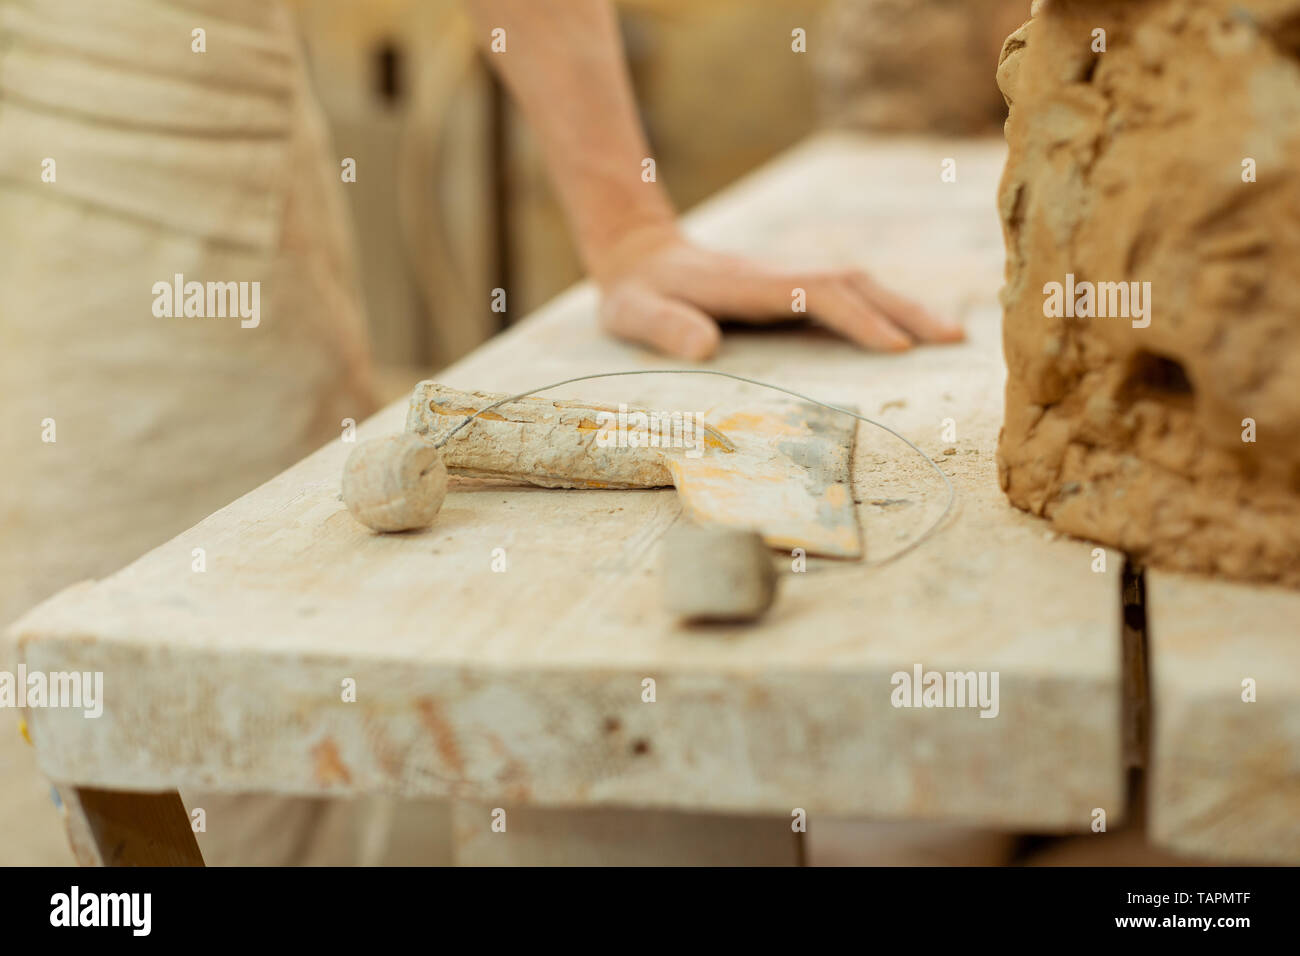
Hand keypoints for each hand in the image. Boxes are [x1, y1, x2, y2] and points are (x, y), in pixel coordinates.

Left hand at [593, 225, 964, 359]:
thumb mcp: (635, 312)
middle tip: (953, 341)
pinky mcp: (793, 289)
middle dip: (904, 310)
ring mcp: (790, 279)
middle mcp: (780, 276)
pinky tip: (910, 332)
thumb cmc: (638, 294)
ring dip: (905, 308)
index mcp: (750, 284)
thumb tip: (703, 349)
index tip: (895, 346)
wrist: (640, 256)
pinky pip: (849, 297)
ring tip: (952, 338)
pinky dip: (885, 310)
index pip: (816, 295)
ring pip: (860, 286)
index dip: (856, 318)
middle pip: (855, 283)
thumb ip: (665, 327)